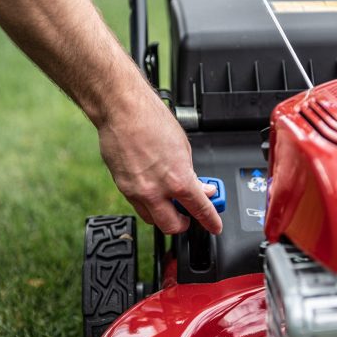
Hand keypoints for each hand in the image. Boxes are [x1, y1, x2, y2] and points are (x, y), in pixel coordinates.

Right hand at [98, 79, 222, 234]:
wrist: (122, 110)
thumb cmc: (151, 121)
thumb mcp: (183, 147)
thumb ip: (192, 173)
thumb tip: (201, 187)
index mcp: (178, 180)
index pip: (200, 210)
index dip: (211, 221)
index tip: (214, 226)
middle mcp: (155, 191)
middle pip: (171, 226)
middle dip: (183, 223)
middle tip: (188, 214)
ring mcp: (136, 191)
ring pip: (152, 218)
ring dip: (163, 215)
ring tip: (169, 200)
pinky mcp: (122, 187)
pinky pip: (137, 205)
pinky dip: (148, 202)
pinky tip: (153, 188)